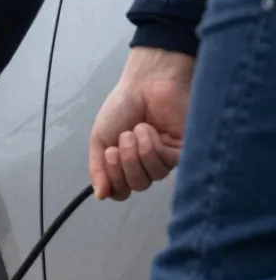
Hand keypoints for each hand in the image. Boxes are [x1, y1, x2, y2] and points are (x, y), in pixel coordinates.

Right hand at [89, 47, 192, 199]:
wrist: (145, 83)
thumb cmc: (122, 107)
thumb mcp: (100, 140)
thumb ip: (97, 169)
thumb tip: (101, 196)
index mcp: (125, 164)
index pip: (120, 192)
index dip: (113, 180)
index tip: (108, 155)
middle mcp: (146, 165)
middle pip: (137, 186)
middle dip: (125, 164)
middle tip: (122, 138)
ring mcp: (165, 158)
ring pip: (153, 177)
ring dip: (139, 153)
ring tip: (136, 130)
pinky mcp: (182, 149)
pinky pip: (167, 163)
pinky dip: (153, 147)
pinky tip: (150, 130)